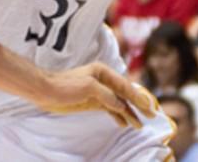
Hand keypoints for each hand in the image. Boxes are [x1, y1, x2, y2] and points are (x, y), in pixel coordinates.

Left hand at [28, 62, 155, 127]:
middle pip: (125, 94)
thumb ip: (107, 96)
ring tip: (139, 126)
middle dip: (138, 105)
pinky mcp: (92, 101)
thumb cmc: (65, 85)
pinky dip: (118, 115)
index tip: (149, 106)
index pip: (125, 85)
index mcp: (103, 72)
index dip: (138, 96)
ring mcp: (98, 92)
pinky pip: (110, 108)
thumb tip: (121, 105)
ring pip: (118, 103)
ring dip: (129, 113)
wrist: (46, 91)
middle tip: (151, 115)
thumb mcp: (88, 88)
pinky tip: (124, 124)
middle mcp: (103, 80)